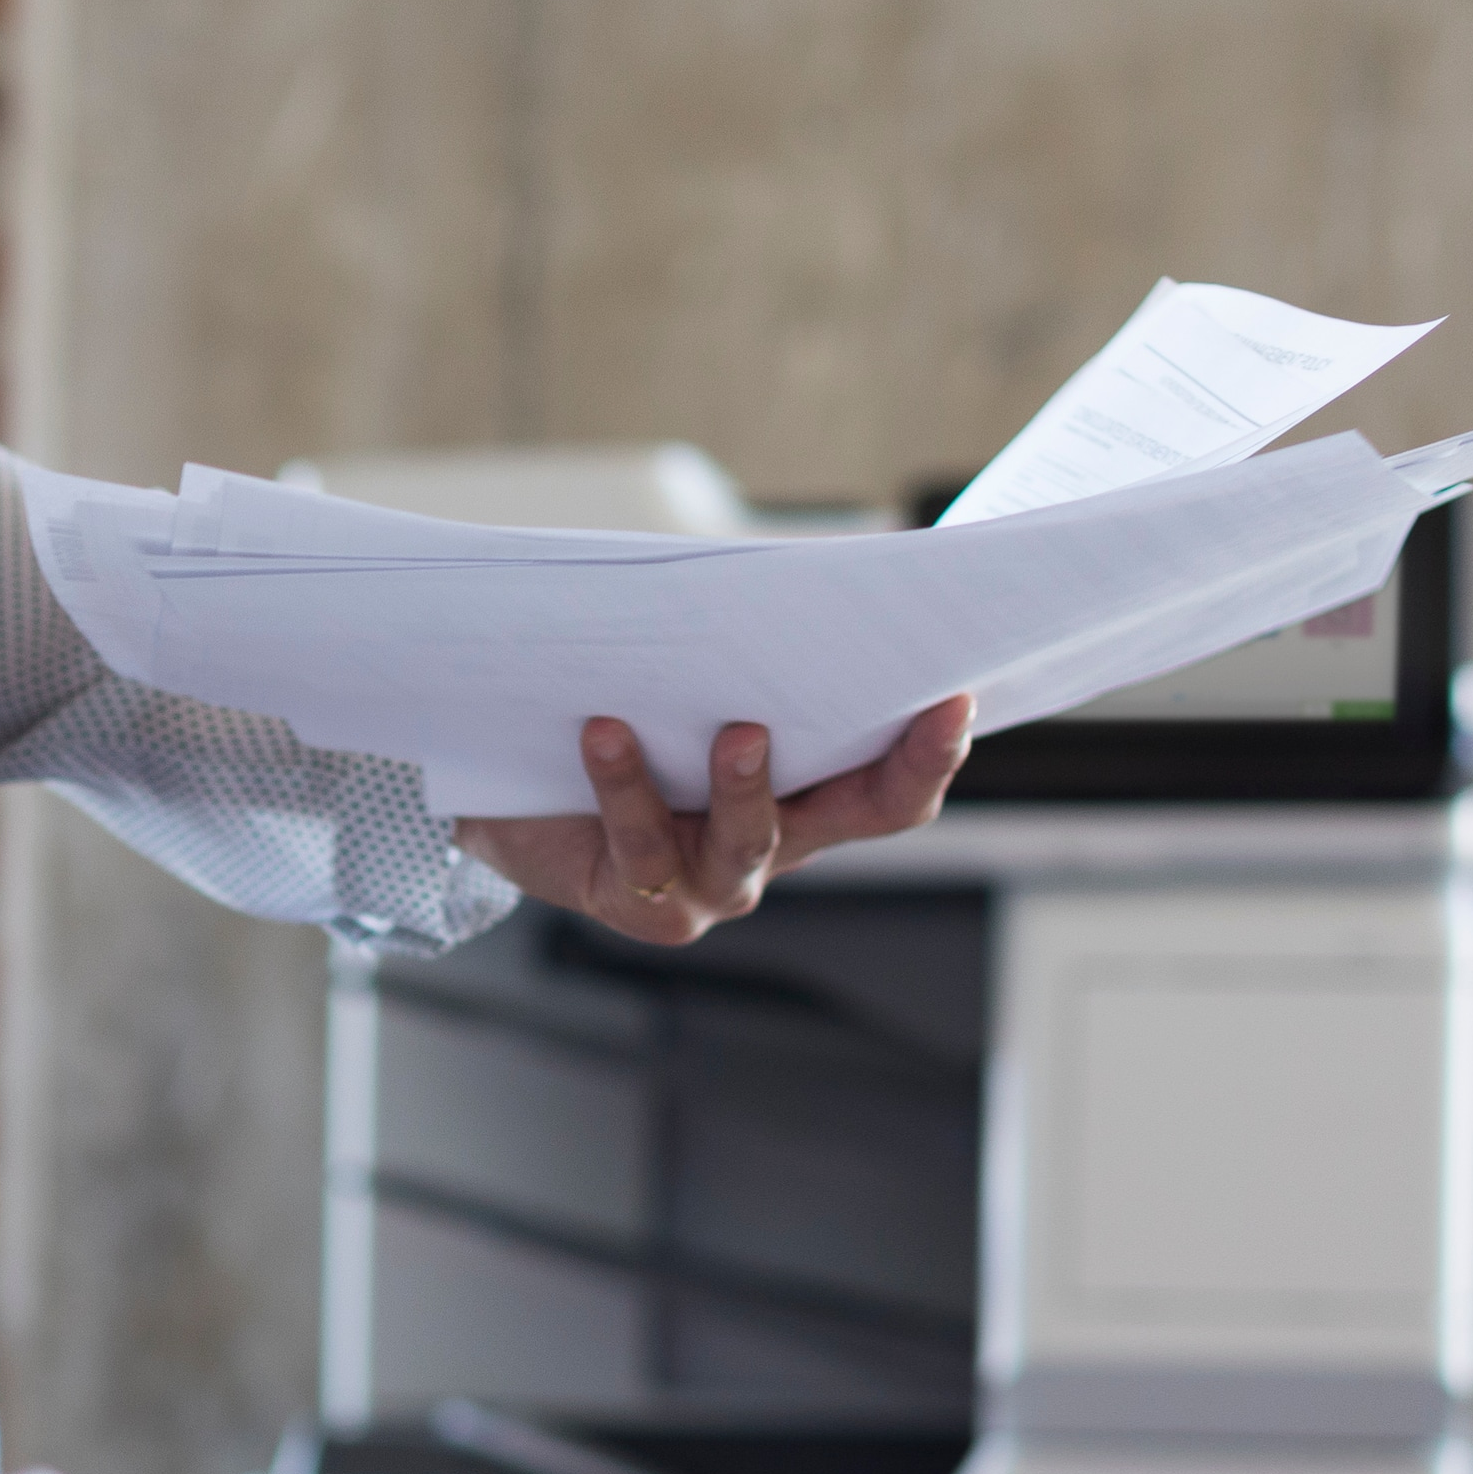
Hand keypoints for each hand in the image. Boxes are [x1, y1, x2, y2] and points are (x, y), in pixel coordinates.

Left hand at [449, 696, 973, 946]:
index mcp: (808, 792)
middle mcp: (778, 846)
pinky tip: (606, 733)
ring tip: (739, 731)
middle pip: (866, 814)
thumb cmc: (615, 723)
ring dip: (747, 784)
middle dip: (908, 766)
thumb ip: (739, 647)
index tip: (962, 693)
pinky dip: (626, 786)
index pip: (893, 780)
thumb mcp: (684, 681)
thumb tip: (794, 569)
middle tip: (933, 711)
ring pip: (753, 840)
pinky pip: (646, 846)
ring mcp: (715, 883)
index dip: (936, 749)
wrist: (511, 801)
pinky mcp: (645, 904)